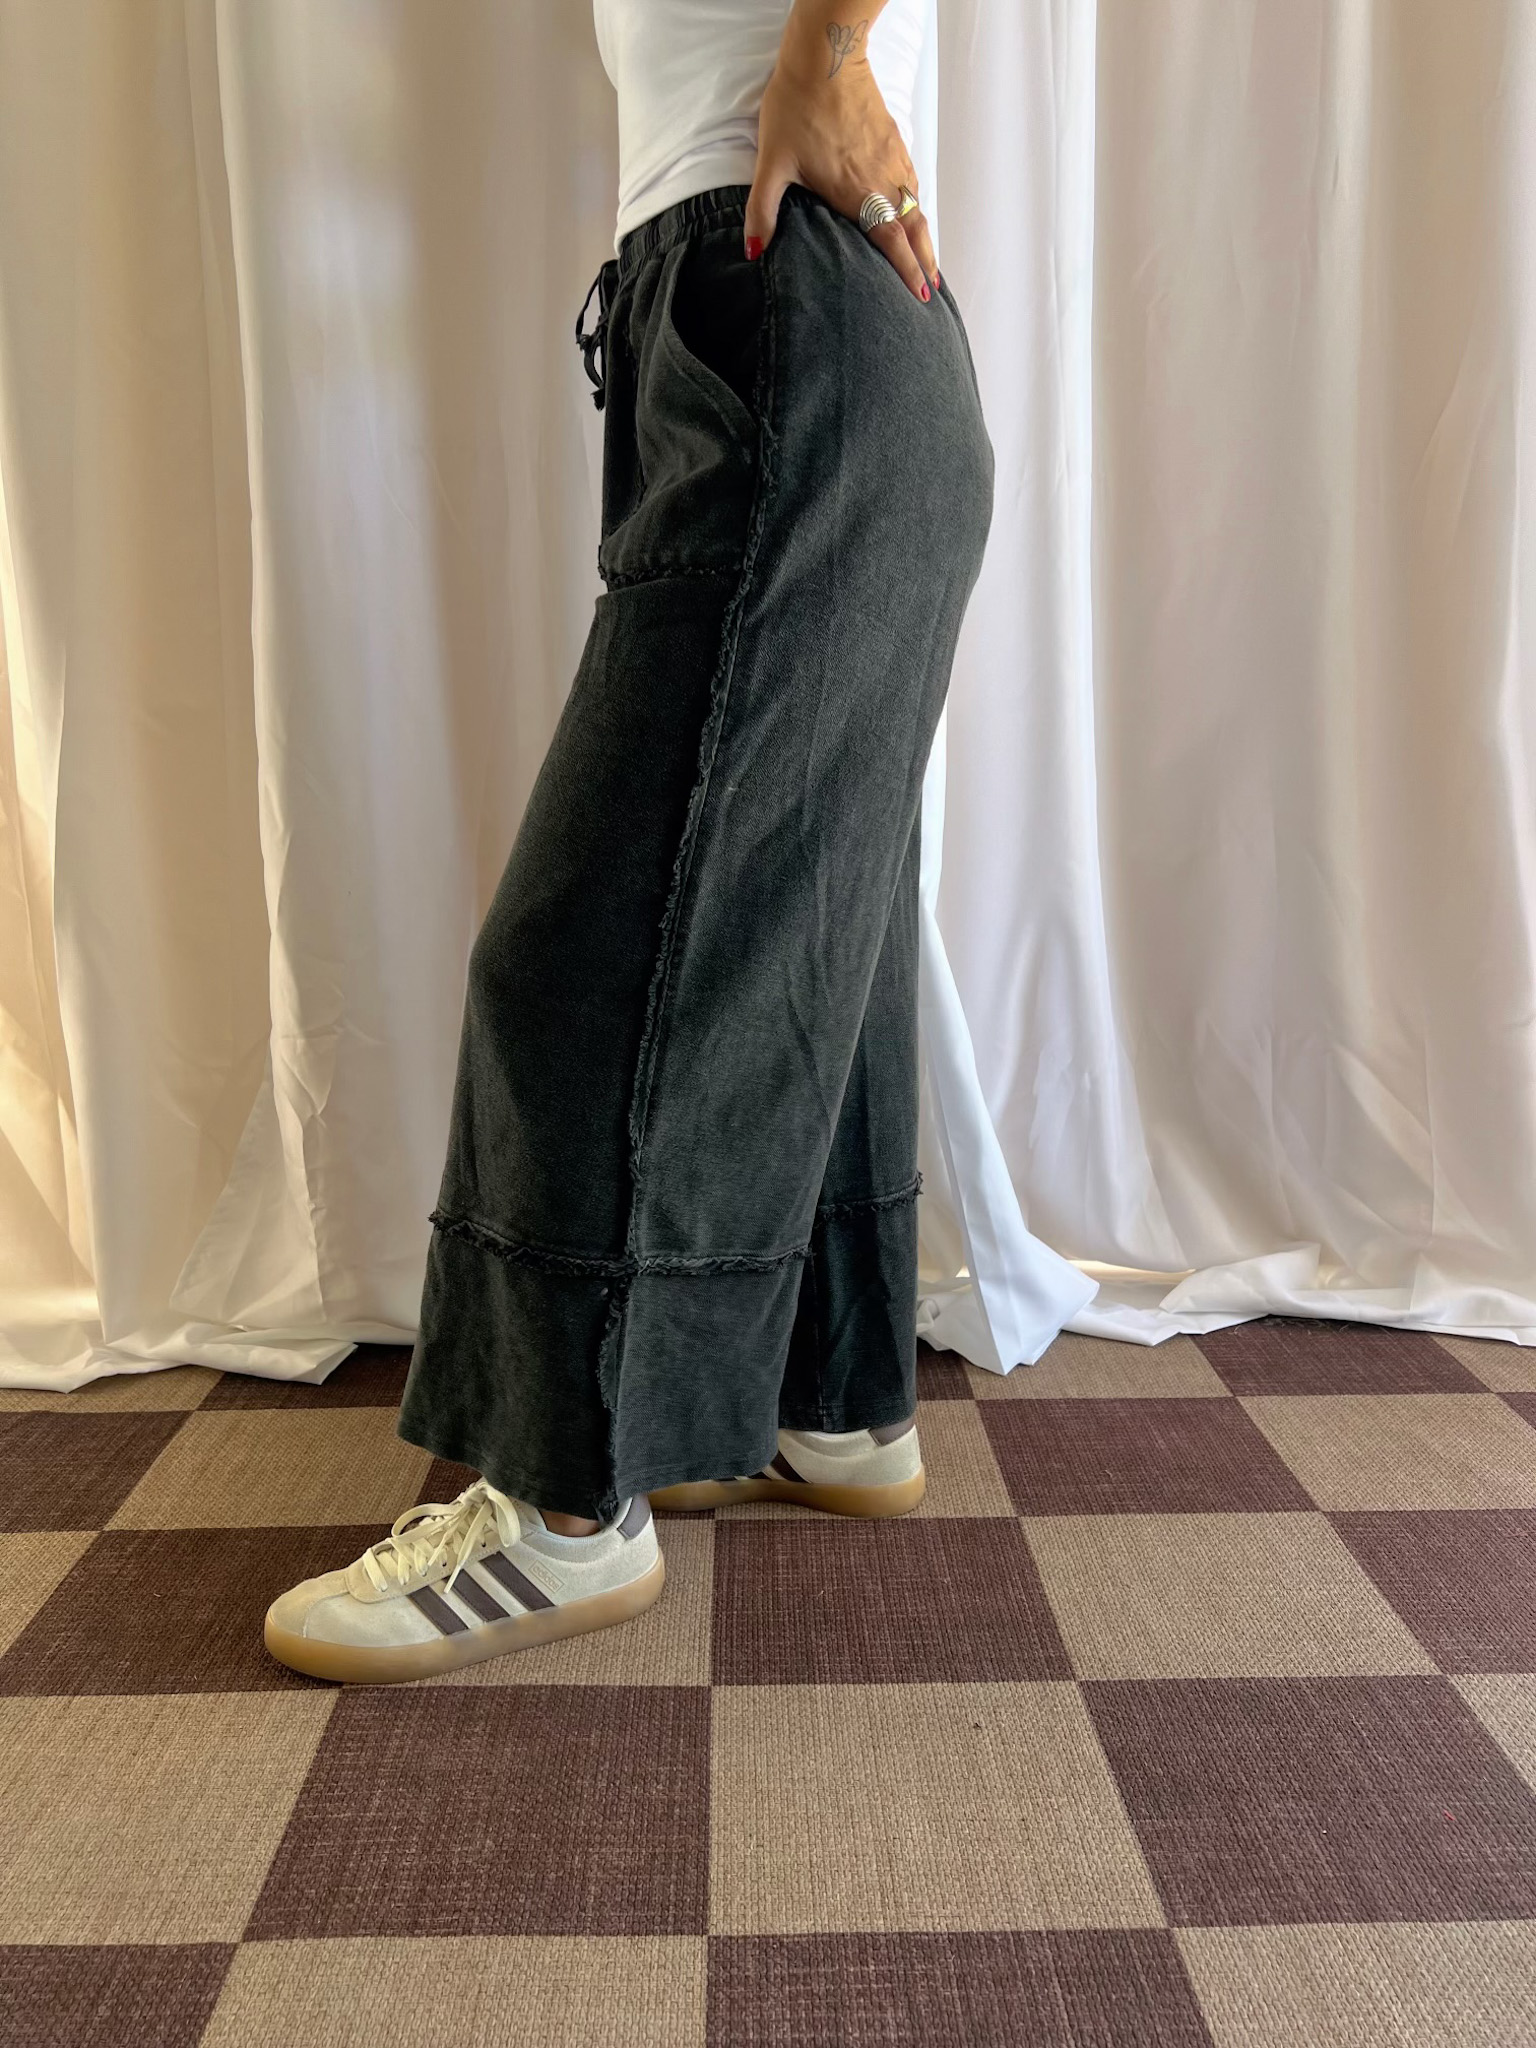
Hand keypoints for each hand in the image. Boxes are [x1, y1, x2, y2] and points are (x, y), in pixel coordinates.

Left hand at [743, 11, 938, 302]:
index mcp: (858, 194)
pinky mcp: (894, 140)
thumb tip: (752, 250)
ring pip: (917, 206)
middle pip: (914, 230)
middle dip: (925, 262)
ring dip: (925, 236)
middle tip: (932, 290)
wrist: (826, 57)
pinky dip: (918, 205)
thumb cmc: (796, 108)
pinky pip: (912, 182)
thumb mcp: (771, 164)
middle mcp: (883, 180)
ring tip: (929, 259)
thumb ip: (762, 211)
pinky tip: (914, 211)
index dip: (908, 271)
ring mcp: (893, 159)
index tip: (920, 295)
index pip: (891, 242)